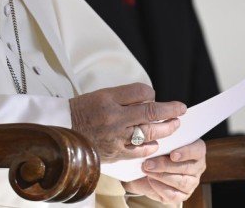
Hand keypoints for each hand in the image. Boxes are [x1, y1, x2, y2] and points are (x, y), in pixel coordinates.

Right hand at [69, 83, 185, 161]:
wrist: (64, 131)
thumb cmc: (82, 111)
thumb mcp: (100, 95)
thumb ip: (124, 96)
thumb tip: (148, 99)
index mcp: (108, 99)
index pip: (140, 92)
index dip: (151, 93)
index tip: (154, 96)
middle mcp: (113, 117)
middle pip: (150, 112)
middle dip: (170, 111)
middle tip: (181, 110)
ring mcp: (115, 137)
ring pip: (148, 132)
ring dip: (165, 129)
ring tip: (174, 125)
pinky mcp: (114, 153)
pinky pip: (138, 151)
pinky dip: (150, 147)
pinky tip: (156, 143)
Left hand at [123, 139, 206, 204]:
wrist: (146, 168)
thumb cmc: (156, 151)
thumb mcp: (159, 142)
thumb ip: (160, 141)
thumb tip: (152, 141)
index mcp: (196, 150)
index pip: (198, 150)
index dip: (186, 152)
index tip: (173, 155)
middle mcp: (197, 167)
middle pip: (187, 168)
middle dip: (165, 165)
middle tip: (148, 163)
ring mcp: (191, 183)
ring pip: (181, 182)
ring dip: (161, 176)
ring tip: (146, 170)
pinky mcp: (182, 196)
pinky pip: (174, 195)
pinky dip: (160, 188)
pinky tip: (150, 180)